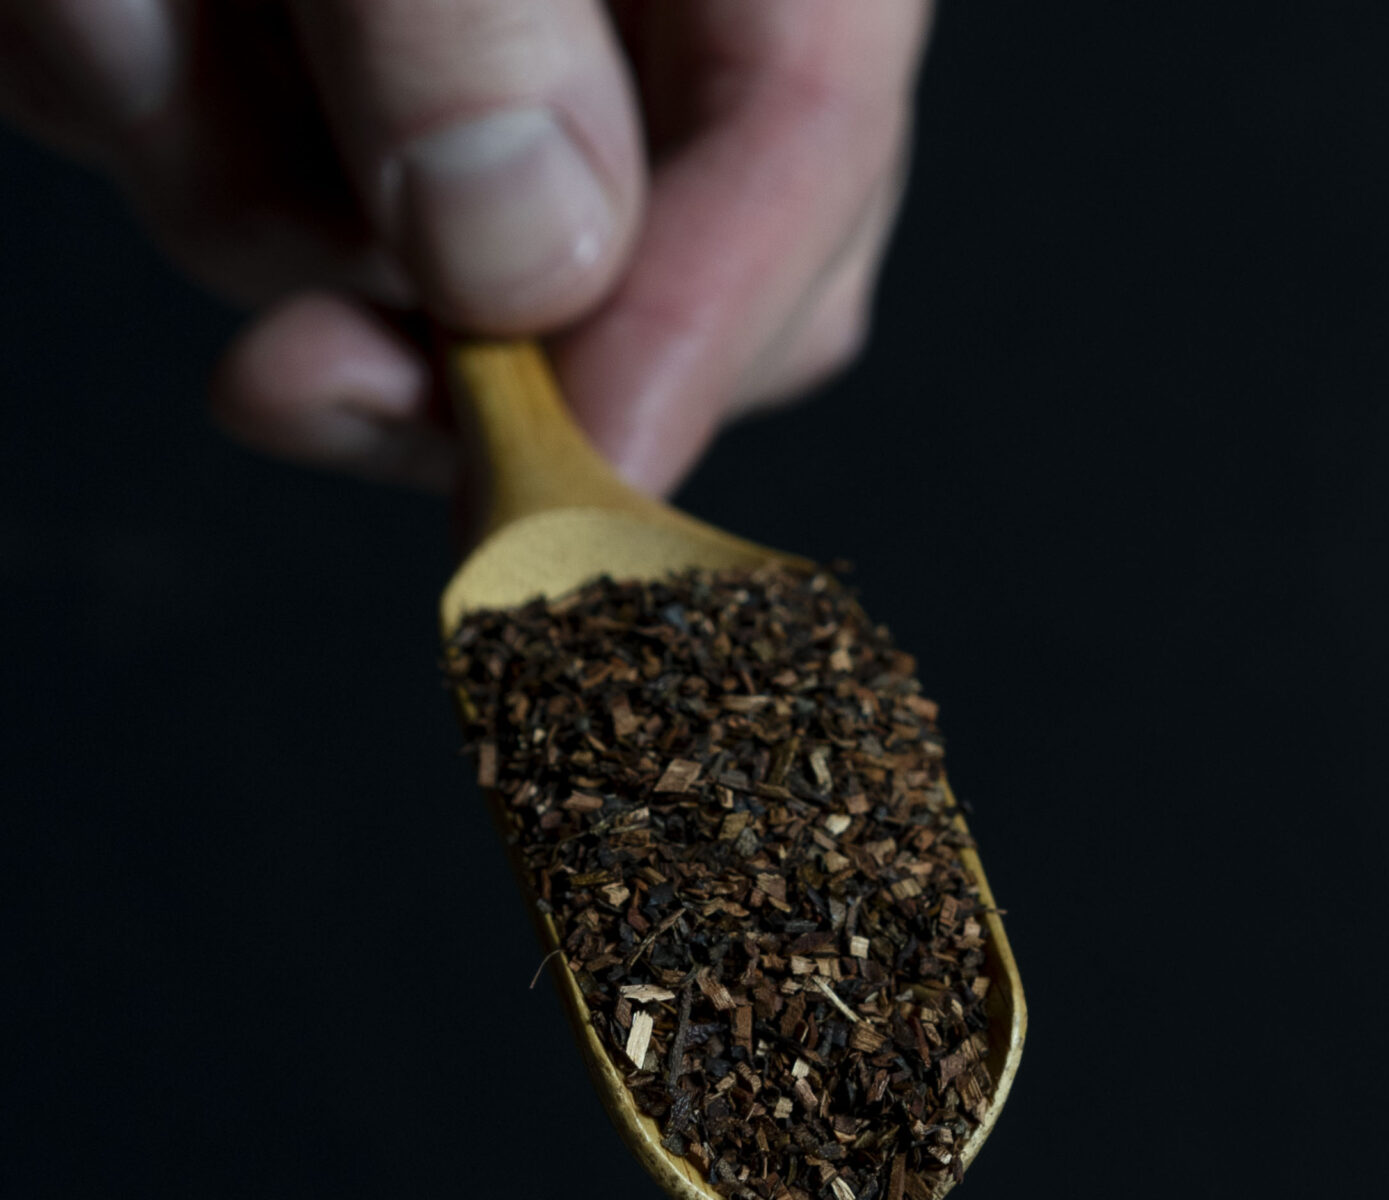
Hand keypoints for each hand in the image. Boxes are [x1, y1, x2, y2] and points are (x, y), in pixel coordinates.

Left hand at [0, 0, 929, 491]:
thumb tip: (523, 253)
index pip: (806, 130)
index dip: (705, 329)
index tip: (569, 476)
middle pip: (625, 242)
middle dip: (427, 312)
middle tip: (285, 375)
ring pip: (384, 211)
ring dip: (208, 161)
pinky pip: (211, 117)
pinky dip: (113, 64)